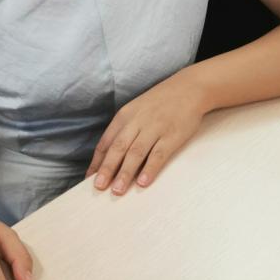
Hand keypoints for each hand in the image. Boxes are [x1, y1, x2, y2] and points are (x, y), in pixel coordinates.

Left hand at [85, 71, 207, 195]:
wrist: (189, 88)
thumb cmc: (160, 103)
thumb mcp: (136, 110)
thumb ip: (123, 130)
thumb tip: (109, 157)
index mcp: (125, 116)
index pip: (106, 142)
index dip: (97, 162)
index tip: (89, 180)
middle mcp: (137, 122)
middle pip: (118, 148)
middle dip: (107, 169)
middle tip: (99, 187)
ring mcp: (155, 128)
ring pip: (136, 153)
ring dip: (125, 173)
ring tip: (117, 190)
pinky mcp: (172, 136)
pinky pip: (159, 154)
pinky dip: (150, 168)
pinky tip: (143, 182)